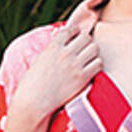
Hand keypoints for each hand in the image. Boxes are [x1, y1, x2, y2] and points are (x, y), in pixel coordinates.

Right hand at [13, 0, 104, 122]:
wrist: (33, 101)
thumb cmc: (33, 83)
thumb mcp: (40, 59)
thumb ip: (52, 49)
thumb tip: (61, 39)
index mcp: (53, 47)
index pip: (71, 30)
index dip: (76, 32)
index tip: (76, 36)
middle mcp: (65, 54)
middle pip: (86, 38)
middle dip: (86, 42)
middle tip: (84, 49)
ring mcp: (74, 66)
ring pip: (94, 49)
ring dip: (93, 53)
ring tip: (88, 59)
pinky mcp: (82, 78)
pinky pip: (98, 64)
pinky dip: (97, 65)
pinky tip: (91, 69)